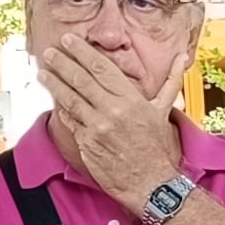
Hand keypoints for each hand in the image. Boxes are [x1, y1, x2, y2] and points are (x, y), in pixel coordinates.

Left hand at [33, 38, 190, 209]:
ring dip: (54, 83)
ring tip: (43, 72)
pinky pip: (70, 121)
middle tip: (49, 51)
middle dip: (62, 63)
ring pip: (70, 98)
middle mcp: (113, 111)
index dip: (82, 51)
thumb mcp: (164, 110)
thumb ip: (171, 80)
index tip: (69, 40)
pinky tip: (53, 99)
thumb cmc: (157, 148)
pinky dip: (61, 108)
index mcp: (131, 99)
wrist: (151, 184)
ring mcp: (98, 128)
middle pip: (81, 79)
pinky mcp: (87, 143)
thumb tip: (182, 56)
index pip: (101, 68)